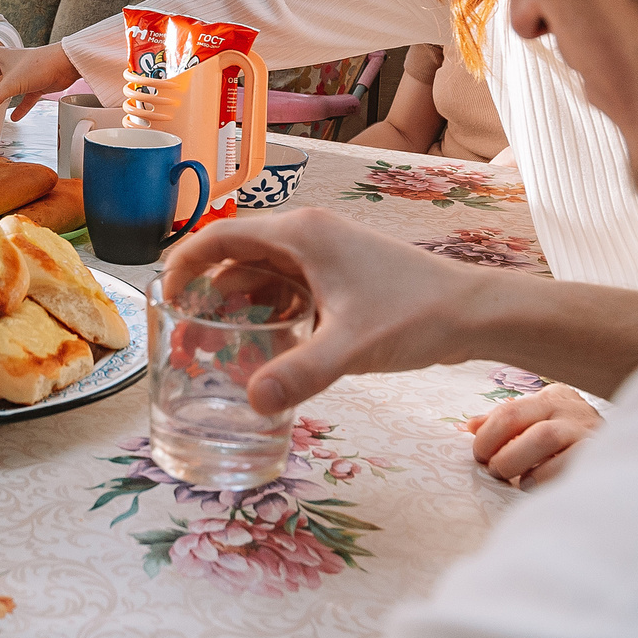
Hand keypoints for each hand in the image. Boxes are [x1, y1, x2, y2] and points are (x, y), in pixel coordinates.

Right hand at [0, 42, 81, 120]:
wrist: (66, 64)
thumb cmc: (40, 65)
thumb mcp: (11, 84)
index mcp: (3, 56)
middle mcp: (12, 63)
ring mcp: (25, 73)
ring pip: (8, 83)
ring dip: (2, 93)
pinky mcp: (36, 83)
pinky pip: (24, 97)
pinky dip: (19, 106)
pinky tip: (15, 116)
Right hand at [158, 211, 498, 413]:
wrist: (474, 312)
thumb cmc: (416, 315)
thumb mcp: (352, 347)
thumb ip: (299, 373)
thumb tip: (252, 402)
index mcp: (300, 235)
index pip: (220, 236)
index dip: (183, 265)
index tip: (162, 299)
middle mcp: (307, 237)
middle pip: (235, 259)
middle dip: (205, 298)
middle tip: (186, 344)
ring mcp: (325, 256)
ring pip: (261, 278)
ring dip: (235, 310)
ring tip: (215, 354)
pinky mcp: (340, 278)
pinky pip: (287, 292)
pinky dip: (266, 316)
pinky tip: (263, 352)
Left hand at [465, 384, 603, 485]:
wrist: (629, 466)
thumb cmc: (574, 448)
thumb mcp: (542, 427)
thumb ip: (507, 425)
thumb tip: (468, 426)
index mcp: (554, 398)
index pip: (509, 409)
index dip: (487, 434)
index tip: (479, 454)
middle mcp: (572, 408)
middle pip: (518, 417)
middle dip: (497, 445)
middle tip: (492, 468)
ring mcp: (589, 429)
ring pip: (544, 436)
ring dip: (517, 460)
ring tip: (513, 478)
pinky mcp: (600, 454)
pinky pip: (568, 462)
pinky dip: (544, 476)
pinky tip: (534, 486)